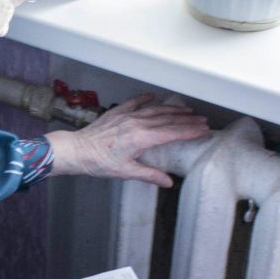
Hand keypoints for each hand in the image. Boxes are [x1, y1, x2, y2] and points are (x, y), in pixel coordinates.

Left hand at [45, 93, 208, 185]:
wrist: (76, 150)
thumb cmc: (99, 163)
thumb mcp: (126, 172)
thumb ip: (149, 175)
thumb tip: (168, 182)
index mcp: (141, 138)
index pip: (172, 133)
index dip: (190, 131)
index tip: (203, 130)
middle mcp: (136, 123)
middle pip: (168, 119)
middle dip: (187, 119)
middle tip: (202, 120)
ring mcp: (126, 116)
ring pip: (155, 110)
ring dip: (172, 109)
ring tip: (186, 110)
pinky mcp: (116, 113)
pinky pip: (134, 102)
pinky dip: (145, 99)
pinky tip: (153, 96)